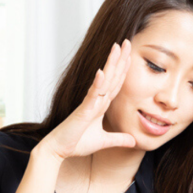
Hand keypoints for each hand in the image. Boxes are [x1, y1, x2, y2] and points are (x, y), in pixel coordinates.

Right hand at [38, 40, 135, 160]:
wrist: (58, 150)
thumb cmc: (77, 143)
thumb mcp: (104, 141)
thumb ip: (119, 139)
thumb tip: (134, 141)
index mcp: (100, 105)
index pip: (115, 83)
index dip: (123, 70)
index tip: (130, 55)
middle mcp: (95, 100)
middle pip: (111, 76)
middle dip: (120, 59)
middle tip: (127, 42)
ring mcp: (89, 103)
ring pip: (104, 81)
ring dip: (110, 64)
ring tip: (117, 47)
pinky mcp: (83, 111)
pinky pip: (92, 95)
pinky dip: (98, 83)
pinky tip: (102, 71)